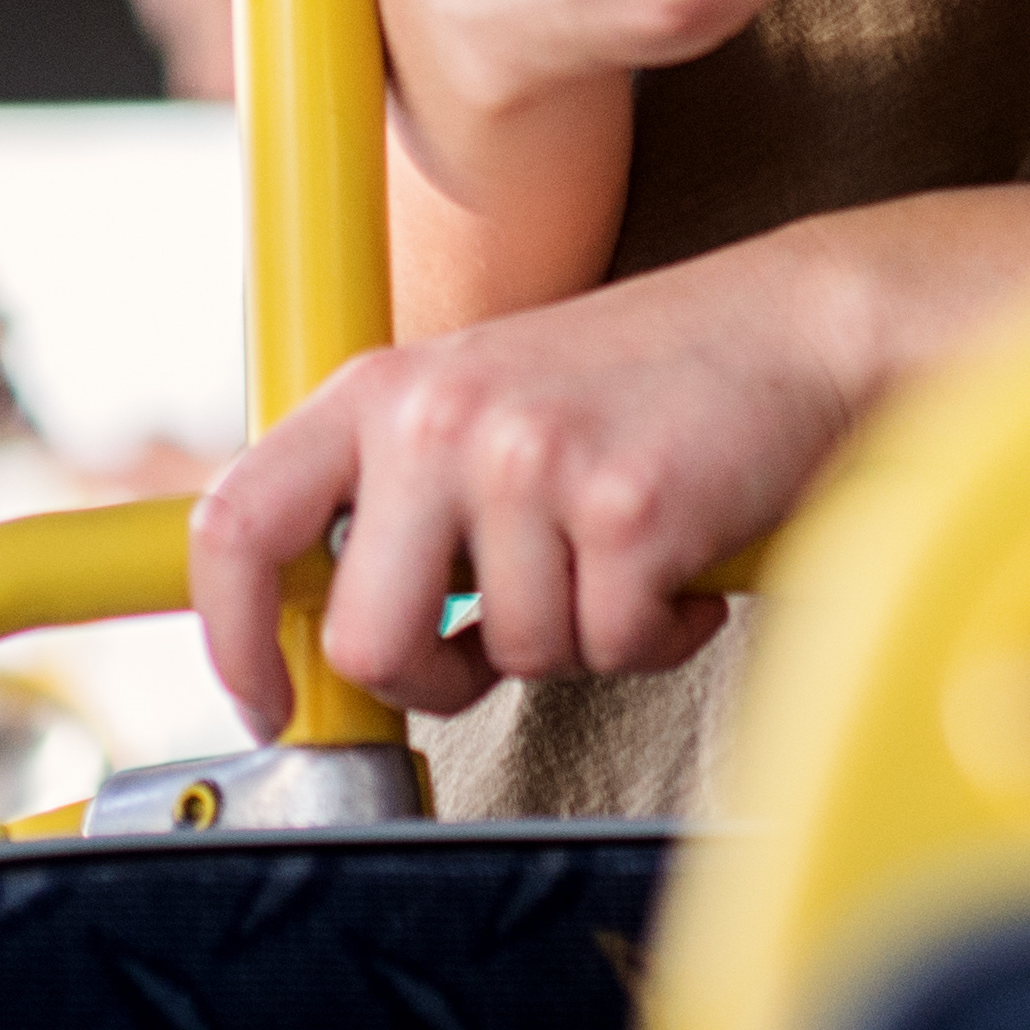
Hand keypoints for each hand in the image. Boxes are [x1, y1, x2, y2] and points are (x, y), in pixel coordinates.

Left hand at [181, 232, 885, 727]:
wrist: (795, 328)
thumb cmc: (642, 381)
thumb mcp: (480, 408)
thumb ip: (396, 500)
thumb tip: (332, 636)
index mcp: (383, 390)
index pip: (239, 521)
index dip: (234, 638)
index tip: (272, 701)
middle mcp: (438, 415)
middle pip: (368, 641)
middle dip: (437, 677)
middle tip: (497, 642)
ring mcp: (529, 458)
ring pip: (514, 656)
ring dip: (579, 636)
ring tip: (621, 553)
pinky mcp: (624, 508)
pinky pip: (612, 650)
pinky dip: (656, 634)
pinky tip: (680, 563)